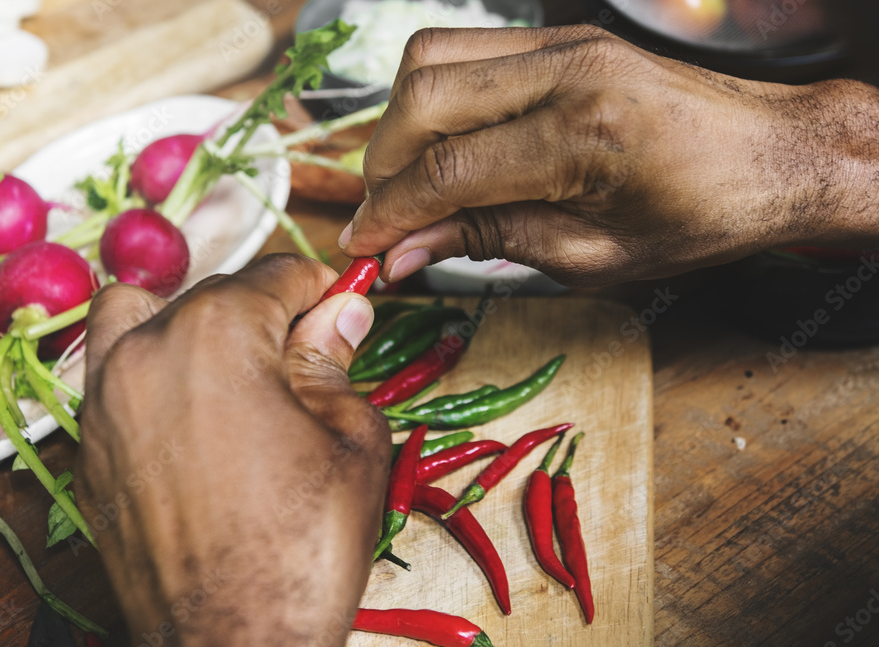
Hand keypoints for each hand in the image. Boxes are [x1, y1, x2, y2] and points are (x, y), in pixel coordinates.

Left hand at [73, 254, 389, 645]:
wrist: (234, 643)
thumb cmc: (302, 548)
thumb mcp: (351, 438)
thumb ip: (334, 359)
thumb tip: (340, 313)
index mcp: (217, 333)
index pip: (277, 275)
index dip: (320, 288)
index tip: (340, 304)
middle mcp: (146, 349)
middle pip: (215, 291)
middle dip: (267, 312)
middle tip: (307, 356)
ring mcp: (105, 399)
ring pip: (140, 314)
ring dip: (189, 321)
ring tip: (234, 369)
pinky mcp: (87, 448)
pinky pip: (114, 374)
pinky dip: (152, 369)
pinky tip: (196, 417)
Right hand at [340, 26, 878, 285]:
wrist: (769, 154)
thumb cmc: (696, 218)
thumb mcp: (592, 258)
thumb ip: (490, 242)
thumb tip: (407, 249)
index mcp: (582, 138)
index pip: (447, 172)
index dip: (390, 215)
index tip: (363, 248)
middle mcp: (567, 72)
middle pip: (423, 99)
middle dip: (382, 166)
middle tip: (382, 218)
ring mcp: (562, 43)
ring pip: (430, 58)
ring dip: (399, 123)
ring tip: (406, 181)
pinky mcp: (560, 36)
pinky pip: (464, 49)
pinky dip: (432, 96)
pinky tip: (441, 143)